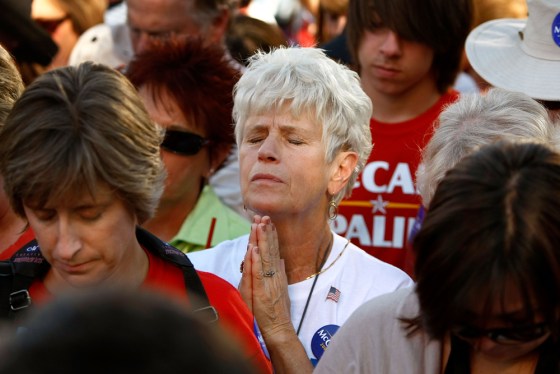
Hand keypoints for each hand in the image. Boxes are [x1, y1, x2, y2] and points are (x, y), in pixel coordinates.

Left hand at [239, 216, 292, 340]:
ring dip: (261, 241)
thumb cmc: (276, 311)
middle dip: (265, 232)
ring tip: (259, 225)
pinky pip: (259, 272)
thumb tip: (281, 259)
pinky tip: (254, 249)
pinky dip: (256, 260)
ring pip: (264, 257)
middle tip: (263, 216)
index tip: (267, 221)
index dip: (270, 235)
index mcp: (277, 273)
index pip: (273, 250)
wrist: (278, 328)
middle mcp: (274, 274)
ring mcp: (268, 281)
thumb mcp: (280, 289)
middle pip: (269, 249)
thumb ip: (280, 273)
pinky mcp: (262, 290)